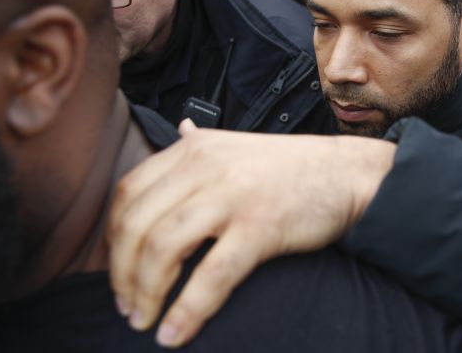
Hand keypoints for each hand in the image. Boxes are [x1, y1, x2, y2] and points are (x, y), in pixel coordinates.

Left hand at [106, 120, 394, 347]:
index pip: (129, 192)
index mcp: (194, 148)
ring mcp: (233, 194)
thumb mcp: (238, 146)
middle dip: (121, 273)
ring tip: (143, 320)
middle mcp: (206, 166)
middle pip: (137, 223)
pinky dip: (187, 310)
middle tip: (125, 305)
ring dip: (145, 293)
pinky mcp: (261, 225)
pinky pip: (212, 275)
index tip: (117, 270)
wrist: (347, 173)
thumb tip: (178, 129)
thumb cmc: (292, 168)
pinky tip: (173, 334)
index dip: (113, 238)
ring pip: (163, 248)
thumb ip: (201, 144)